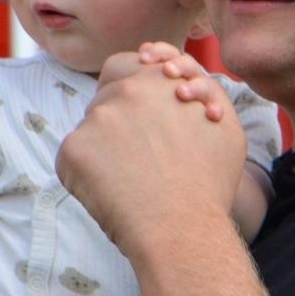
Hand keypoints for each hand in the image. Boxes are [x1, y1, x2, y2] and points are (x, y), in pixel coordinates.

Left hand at [58, 52, 245, 260]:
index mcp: (157, 80)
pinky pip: (73, 158)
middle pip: (105, 97)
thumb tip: (179, 85)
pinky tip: (112, 194)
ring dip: (102, 148)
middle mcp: (124, 91)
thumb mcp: (221, 121)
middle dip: (117, 119)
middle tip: (136, 153)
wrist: (183, 229)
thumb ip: (198, 92)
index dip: (127, 85)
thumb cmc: (208, 183)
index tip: (136, 107)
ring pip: (90, 130)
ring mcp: (96, 119)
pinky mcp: (73, 149)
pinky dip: (86, 175)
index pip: (125, 66)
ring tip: (130, 179)